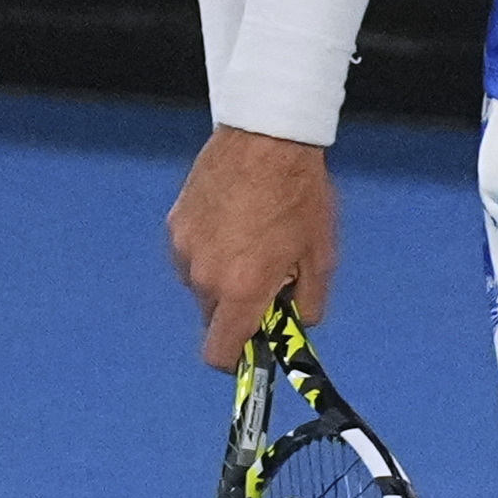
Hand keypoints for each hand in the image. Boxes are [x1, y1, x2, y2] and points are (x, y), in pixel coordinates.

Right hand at [167, 127, 337, 365]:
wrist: (266, 137)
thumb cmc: (299, 194)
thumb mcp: (321, 255)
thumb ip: (308, 303)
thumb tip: (298, 325)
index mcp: (240, 289)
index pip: (220, 353)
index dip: (237, 359)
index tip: (255, 348)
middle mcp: (204, 276)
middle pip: (215, 317)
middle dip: (240, 309)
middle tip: (270, 277)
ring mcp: (184, 249)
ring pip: (203, 284)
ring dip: (224, 277)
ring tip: (255, 238)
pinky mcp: (176, 224)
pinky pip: (192, 253)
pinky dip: (212, 249)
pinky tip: (237, 219)